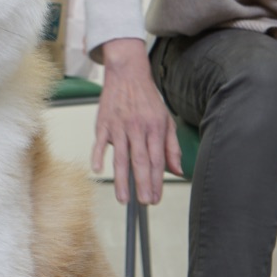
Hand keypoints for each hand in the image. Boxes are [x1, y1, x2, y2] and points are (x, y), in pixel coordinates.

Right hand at [91, 38, 181, 204]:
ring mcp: (118, 126)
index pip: (157, 160)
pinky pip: (99, 142)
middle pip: (140, 161)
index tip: (155, 198)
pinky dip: (97, 156)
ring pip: (120, 156)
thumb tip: (178, 170)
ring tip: (123, 199)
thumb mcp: (166, 120)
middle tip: (143, 202)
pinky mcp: (103, 123)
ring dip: (121, 179)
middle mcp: (137, 128)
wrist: (127, 74)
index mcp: (155, 128)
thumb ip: (172, 147)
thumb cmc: (147, 99)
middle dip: (142, 184)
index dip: (157, 181)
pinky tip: (98, 170)